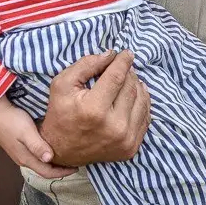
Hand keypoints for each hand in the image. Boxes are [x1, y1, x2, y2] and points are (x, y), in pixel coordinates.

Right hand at [0, 95, 74, 179]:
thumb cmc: (11, 120)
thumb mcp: (26, 132)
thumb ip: (37, 146)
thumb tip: (50, 159)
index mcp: (26, 158)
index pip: (47, 173)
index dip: (62, 173)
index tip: (77, 167)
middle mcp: (23, 158)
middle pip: (44, 169)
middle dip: (60, 168)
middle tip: (76, 161)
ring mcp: (21, 152)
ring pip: (41, 161)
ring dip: (54, 161)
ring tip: (68, 154)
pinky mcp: (20, 144)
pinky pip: (36, 154)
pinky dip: (47, 154)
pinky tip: (54, 146)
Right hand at [39, 50, 150, 166]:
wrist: (60, 151)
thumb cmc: (60, 114)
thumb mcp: (62, 84)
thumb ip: (86, 65)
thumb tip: (111, 55)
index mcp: (94, 110)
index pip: (117, 77)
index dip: (123, 61)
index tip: (126, 53)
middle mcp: (113, 126)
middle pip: (131, 88)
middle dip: (128, 73)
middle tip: (123, 67)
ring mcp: (125, 140)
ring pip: (142, 101)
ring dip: (137, 86)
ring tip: (129, 79)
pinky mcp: (131, 147)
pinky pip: (145, 118)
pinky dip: (142, 103)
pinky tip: (134, 95)